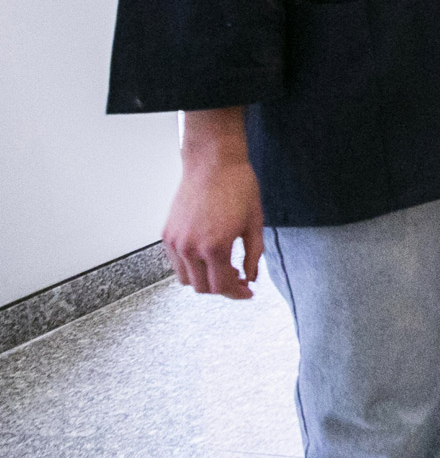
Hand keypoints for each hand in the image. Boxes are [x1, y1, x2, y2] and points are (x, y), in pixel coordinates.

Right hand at [165, 109, 261, 299]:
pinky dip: (190, 266)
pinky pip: (176, 262)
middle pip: (202, 288)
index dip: (237, 294)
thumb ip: (253, 256)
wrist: (213, 163)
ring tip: (223, 267)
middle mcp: (190, 248)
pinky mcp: (167, 233)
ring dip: (204, 279)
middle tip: (238, 279)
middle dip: (222, 288)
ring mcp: (175, 241)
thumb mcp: (255, 223)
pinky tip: (207, 256)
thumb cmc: (238, 187)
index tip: (247, 292)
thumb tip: (250, 278)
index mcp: (215, 247)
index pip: (222, 287)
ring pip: (185, 278)